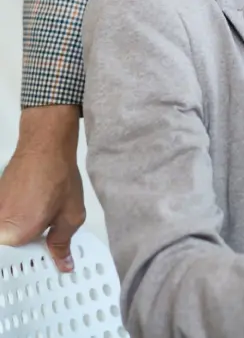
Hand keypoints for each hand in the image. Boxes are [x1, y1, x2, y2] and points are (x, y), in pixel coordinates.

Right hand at [0, 106, 84, 271]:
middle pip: (14, 249)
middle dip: (31, 244)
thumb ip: (62, 244)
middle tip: (46, 230)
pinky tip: (31, 206)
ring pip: (9, 234)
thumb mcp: (71, 214)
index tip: (49, 257)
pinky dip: (17, 217)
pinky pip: (5, 220)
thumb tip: (62, 264)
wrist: (44, 146)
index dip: (39, 260)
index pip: (24, 262)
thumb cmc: (57, 174)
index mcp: (16, 234)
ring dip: (23, 229)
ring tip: (40, 213)